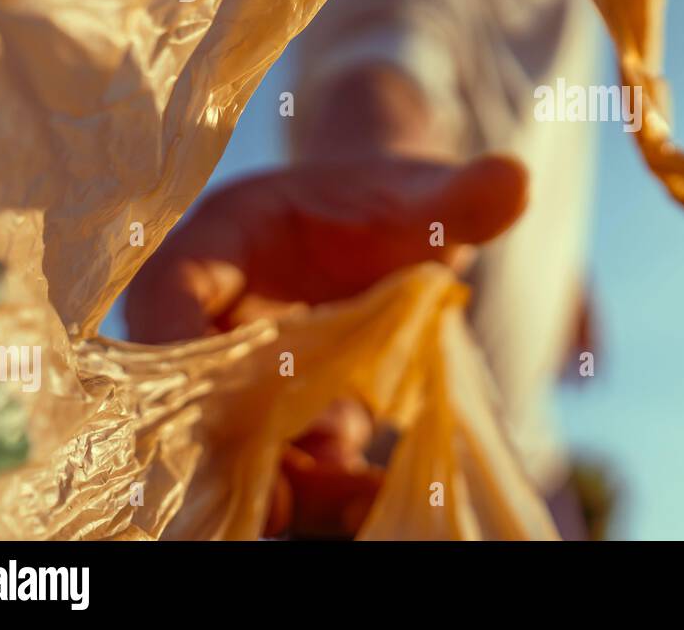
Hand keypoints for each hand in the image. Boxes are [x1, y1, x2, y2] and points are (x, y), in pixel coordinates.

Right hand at [124, 152, 527, 536]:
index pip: (166, 291)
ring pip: (230, 443)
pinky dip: (318, 494)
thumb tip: (517, 178)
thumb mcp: (428, 197)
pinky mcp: (278, 421)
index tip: (218, 408)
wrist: (399, 231)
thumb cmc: (395, 202)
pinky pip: (280, 467)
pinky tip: (373, 500)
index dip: (174, 346)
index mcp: (220, 242)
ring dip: (281, 484)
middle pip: (187, 389)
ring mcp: (240, 375)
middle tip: (285, 498)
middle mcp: (211, 315)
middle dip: (229, 447)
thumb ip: (460, 196)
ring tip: (358, 505)